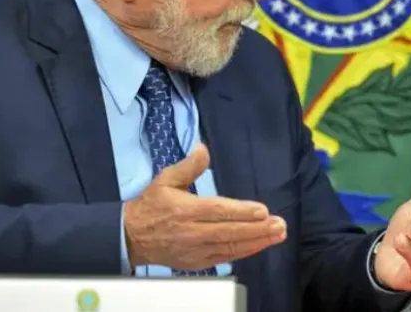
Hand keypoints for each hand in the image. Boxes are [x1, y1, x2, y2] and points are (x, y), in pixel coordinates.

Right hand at [123, 143, 285, 268]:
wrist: (130, 237)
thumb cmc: (151, 205)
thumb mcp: (165, 179)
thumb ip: (187, 166)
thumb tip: (204, 149)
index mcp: (184, 209)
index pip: (217, 211)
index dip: (241, 212)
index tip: (262, 210)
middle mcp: (191, 232)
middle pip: (228, 232)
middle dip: (257, 229)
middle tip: (279, 224)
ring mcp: (194, 250)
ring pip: (229, 247)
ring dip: (256, 242)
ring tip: (277, 235)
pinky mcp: (196, 262)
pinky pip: (224, 258)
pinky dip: (244, 253)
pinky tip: (260, 245)